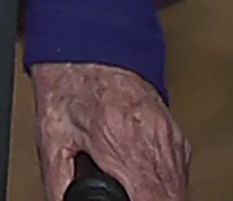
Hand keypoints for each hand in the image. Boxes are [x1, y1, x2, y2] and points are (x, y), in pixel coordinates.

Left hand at [32, 61, 187, 200]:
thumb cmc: (70, 85)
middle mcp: (152, 135)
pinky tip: (149, 189)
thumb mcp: (52, 139)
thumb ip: (59, 183)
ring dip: (163, 197)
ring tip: (137, 196)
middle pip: (169, 195)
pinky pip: (180, 172)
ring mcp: (169, 134)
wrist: (90, 46)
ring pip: (179, 187)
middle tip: (128, 199)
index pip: (148, 197)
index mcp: (118, 137)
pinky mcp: (176, 133)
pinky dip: (168, 186)